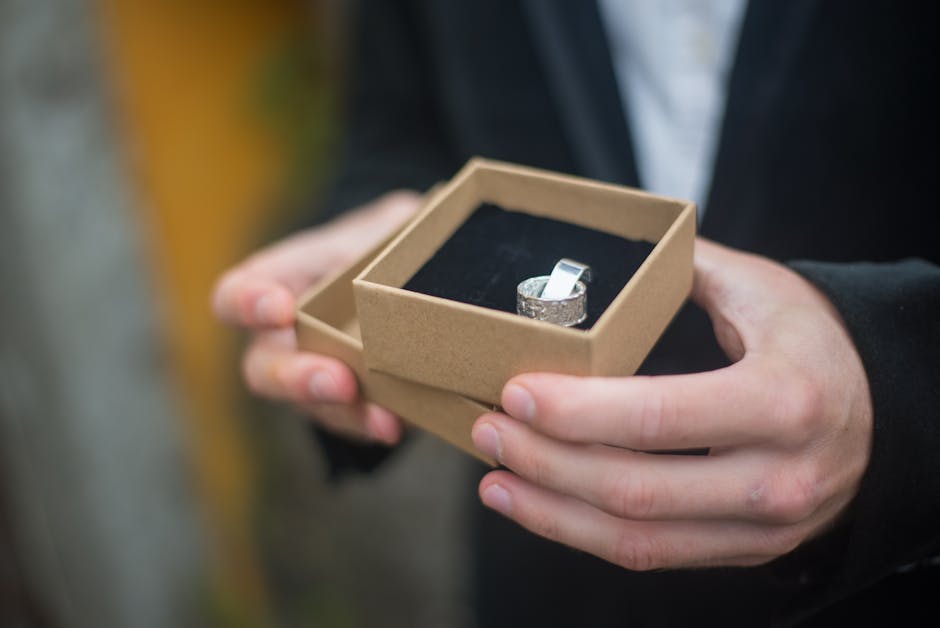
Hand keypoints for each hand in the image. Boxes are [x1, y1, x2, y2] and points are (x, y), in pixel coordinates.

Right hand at [212, 190, 421, 443]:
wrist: (425, 282)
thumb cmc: (387, 246)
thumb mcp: (384, 230)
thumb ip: (378, 241)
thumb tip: (387, 256)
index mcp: (278, 283)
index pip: (235, 296)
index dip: (246, 304)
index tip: (279, 307)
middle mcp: (283, 338)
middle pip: (263, 370)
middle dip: (296, 379)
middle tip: (336, 380)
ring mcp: (313, 377)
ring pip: (308, 406)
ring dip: (343, 412)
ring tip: (380, 417)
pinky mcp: (350, 406)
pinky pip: (351, 423)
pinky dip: (373, 424)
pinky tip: (394, 424)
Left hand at [471, 238, 872, 569]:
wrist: (881, 415)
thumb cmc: (812, 342)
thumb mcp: (762, 289)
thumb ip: (681, 270)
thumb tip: (589, 258)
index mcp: (782, 400)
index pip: (659, 415)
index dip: (576, 412)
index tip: (514, 392)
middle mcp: (775, 476)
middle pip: (635, 489)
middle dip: (546, 461)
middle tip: (487, 428)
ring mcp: (761, 526)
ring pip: (636, 537)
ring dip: (550, 509)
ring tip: (493, 476)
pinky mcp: (742, 548)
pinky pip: (651, 554)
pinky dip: (582, 534)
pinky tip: (534, 504)